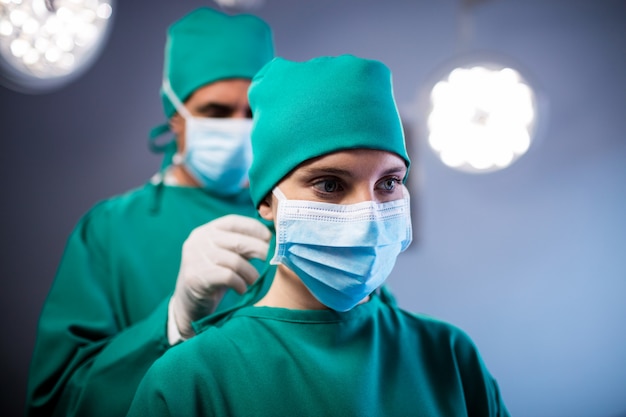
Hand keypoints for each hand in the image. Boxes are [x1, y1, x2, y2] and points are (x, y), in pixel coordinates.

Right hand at [169, 214, 270, 340]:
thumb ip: (244, 246)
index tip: (271, 239)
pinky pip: (228, 277)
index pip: (233, 222)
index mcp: (206, 230)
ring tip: (255, 281)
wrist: (189, 304)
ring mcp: (194, 257)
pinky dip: (240, 284)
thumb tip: (272, 240)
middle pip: (238, 241)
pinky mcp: (195, 277)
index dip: (255, 228)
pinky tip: (242, 290)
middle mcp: (198, 240)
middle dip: (260, 250)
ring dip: (251, 273)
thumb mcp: (228, 257)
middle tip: (273, 261)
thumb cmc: (215, 277)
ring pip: (234, 261)